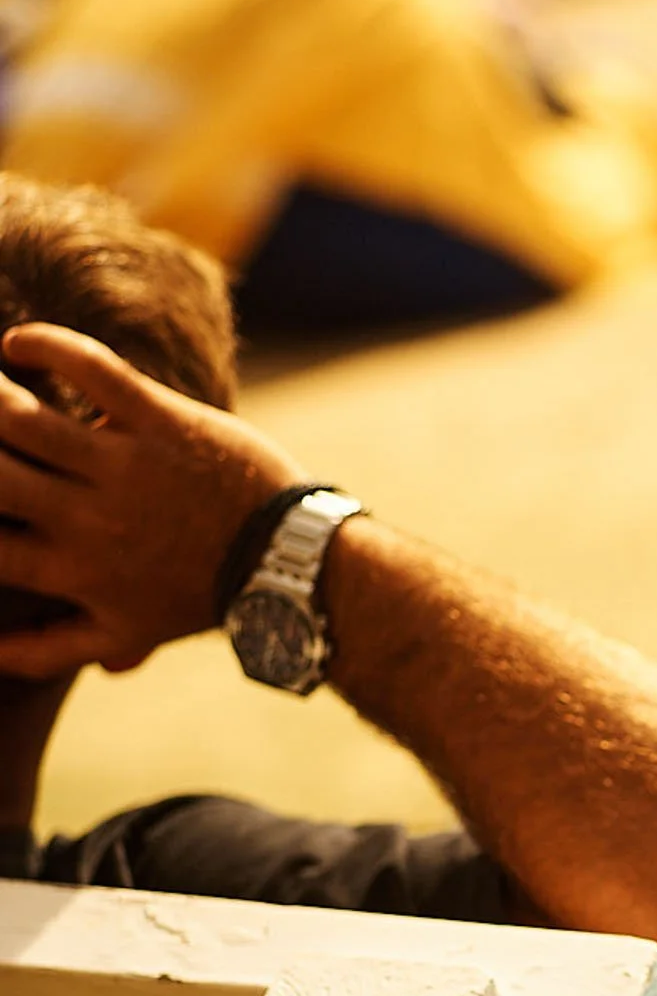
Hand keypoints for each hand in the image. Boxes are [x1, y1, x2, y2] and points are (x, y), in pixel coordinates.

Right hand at [0, 323, 302, 677]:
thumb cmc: (200, 597)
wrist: (289, 562)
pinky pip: (87, 366)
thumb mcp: (125, 634)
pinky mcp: (161, 420)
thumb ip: (51, 649)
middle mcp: (88, 519)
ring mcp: (124, 465)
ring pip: (17, 415)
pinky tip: (18, 346)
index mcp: (72, 570)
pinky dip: (42, 345)